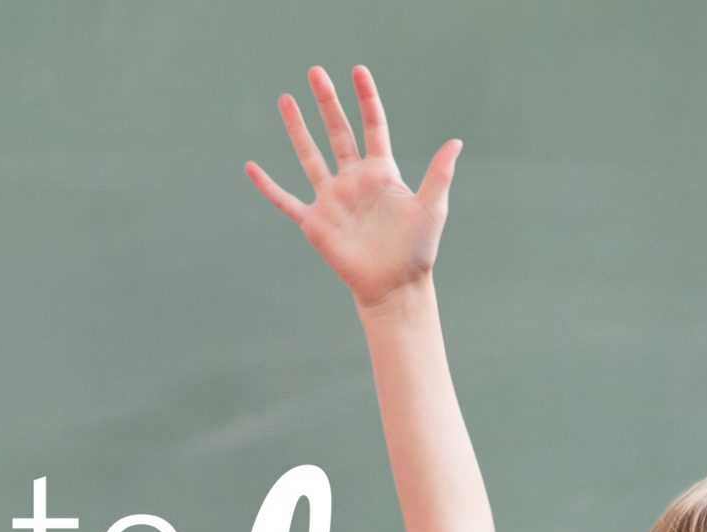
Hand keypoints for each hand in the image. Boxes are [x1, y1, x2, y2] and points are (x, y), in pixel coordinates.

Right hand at [245, 65, 461, 309]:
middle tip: (315, 72)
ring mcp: (332, 199)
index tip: (358, 71)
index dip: (366, 98)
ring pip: (309, 155)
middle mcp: (354, 179)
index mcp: (381, 172)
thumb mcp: (432, 207)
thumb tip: (456, 141)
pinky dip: (268, 186)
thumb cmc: (417, 249)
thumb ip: (439, 174)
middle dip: (326, 101)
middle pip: (337, 131)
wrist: (394, 285)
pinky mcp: (315, 223)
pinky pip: (286, 200)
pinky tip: (250, 167)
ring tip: (285, 99)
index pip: (372, 125)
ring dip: (297, 128)